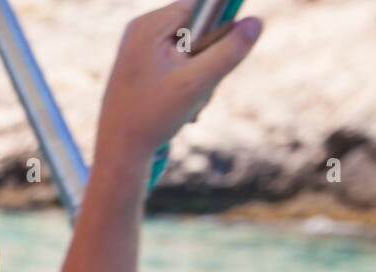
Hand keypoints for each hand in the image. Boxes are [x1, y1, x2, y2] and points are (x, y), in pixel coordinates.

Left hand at [94, 0, 261, 167]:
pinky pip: (179, 64)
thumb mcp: (197, 84)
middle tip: (199, 89)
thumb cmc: (151, 119)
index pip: (203, 6)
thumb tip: (256, 21)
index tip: (213, 59)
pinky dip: (187, 84)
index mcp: (149, 26)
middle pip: (199, 28)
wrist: (119, 153)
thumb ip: (229, 51)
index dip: (219, 30)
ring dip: (200, 76)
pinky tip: (179, 107)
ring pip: (192, 50)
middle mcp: (141, 30)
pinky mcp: (142, 66)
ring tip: (188, 103)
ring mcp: (139, 48)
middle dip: (209, 59)